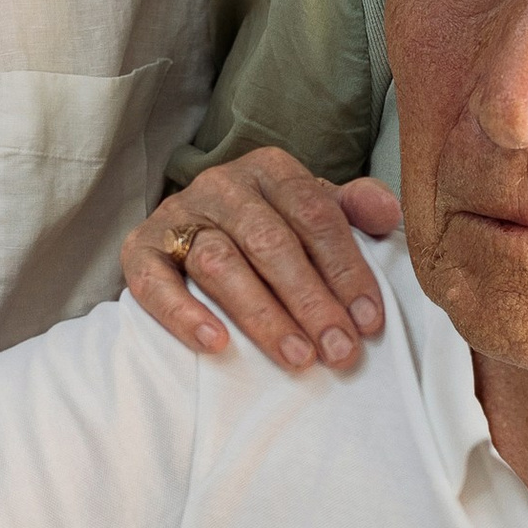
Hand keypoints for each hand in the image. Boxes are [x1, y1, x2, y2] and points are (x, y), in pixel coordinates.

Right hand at [123, 150, 401, 367]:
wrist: (197, 230)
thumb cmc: (272, 228)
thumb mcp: (316, 213)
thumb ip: (354, 210)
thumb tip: (388, 214)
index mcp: (270, 170)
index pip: (315, 215)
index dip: (346, 269)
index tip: (368, 321)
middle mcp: (221, 185)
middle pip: (269, 241)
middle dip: (309, 300)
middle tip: (338, 349)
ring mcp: (176, 214)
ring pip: (218, 261)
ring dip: (261, 314)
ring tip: (296, 357)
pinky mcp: (139, 248)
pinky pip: (153, 281)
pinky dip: (183, 313)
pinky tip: (216, 344)